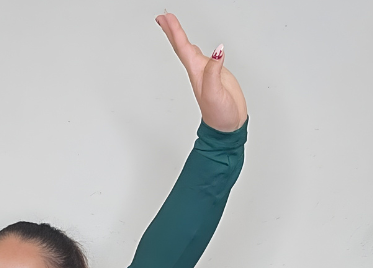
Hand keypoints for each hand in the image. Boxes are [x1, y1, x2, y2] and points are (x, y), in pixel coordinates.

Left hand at [155, 12, 247, 132]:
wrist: (227, 128)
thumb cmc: (219, 115)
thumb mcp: (215, 93)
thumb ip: (214, 72)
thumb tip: (218, 51)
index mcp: (196, 72)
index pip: (183, 47)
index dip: (175, 31)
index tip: (166, 17)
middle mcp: (198, 70)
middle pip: (182, 46)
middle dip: (172, 30)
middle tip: (163, 17)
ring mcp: (206, 73)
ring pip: (190, 50)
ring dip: (180, 38)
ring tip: (173, 26)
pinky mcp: (215, 75)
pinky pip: (203, 57)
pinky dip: (195, 48)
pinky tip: (194, 45)